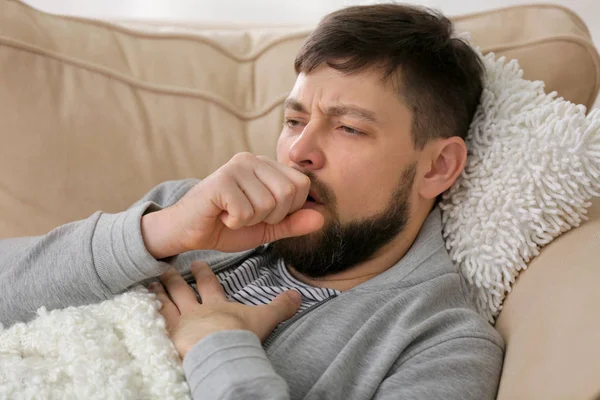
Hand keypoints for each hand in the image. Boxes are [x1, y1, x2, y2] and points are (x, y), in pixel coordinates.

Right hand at [142, 153, 323, 257]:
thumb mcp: (267, 228)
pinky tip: (221, 215)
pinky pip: (246, 211)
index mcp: (266, 166)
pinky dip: (234, 222)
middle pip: (288, 192)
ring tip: (232, 214)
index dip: (289, 209)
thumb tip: (322, 218)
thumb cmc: (226, 225)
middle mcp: (252, 159)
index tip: (264, 214)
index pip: (301, 184)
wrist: (187, 231)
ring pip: (268, 204)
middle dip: (271, 216)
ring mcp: (235, 167)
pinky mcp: (220, 181)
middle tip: (247, 215)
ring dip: (250, 220)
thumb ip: (293, 223)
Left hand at [150, 261, 301, 358]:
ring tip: (148, 285)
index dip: (203, 274)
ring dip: (157, 294)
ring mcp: (180, 324)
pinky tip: (137, 310)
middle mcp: (195, 311)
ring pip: (165, 305)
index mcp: (216, 305)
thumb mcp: (264, 318)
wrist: (222, 352)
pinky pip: (154, 323)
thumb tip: (298, 295)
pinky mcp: (169, 338)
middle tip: (164, 269)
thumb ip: (280, 306)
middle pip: (182, 292)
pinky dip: (146, 314)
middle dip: (173, 280)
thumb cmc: (241, 335)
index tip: (196, 263)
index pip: (209, 285)